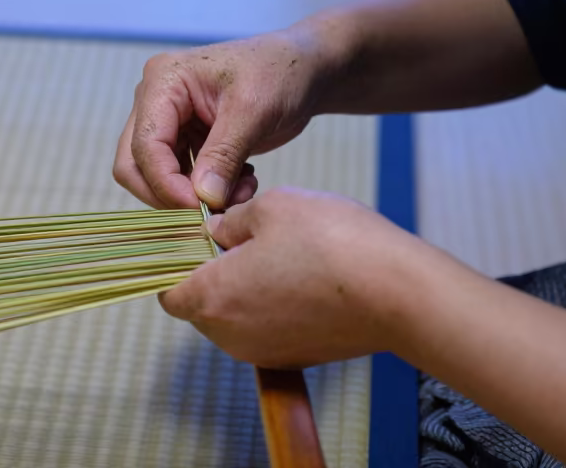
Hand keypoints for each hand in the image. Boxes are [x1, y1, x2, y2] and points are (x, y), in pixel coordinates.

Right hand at [112, 25, 346, 208]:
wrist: (304, 70)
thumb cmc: (280, 72)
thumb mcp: (253, 111)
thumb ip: (224, 155)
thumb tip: (203, 198)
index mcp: (163, 80)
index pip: (145, 145)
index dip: (167, 184)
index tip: (202, 208)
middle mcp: (155, 99)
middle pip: (135, 164)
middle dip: (171, 194)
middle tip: (212, 208)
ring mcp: (169, 119)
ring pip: (156, 175)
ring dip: (194, 194)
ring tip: (241, 191)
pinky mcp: (186, 137)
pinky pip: (181, 176)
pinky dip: (208, 188)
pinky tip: (242, 181)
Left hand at [158, 188, 422, 368]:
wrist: (399, 293)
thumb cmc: (332, 243)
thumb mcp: (270, 207)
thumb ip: (230, 222)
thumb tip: (219, 232)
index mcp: (212, 298)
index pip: (166, 288)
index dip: (174, 259)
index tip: (192, 234)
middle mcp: (231, 336)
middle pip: (200, 303)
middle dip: (211, 270)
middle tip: (240, 234)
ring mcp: (265, 352)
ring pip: (235, 316)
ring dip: (243, 286)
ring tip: (278, 249)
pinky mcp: (296, 357)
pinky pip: (267, 327)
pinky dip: (272, 303)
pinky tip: (302, 273)